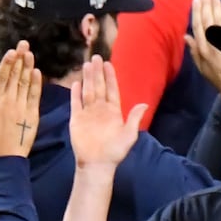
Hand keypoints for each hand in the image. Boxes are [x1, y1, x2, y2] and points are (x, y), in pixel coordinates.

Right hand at [0, 42, 42, 157]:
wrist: (7, 154)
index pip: (1, 78)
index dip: (7, 64)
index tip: (12, 52)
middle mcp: (8, 101)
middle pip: (14, 76)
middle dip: (19, 59)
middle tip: (24, 44)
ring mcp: (21, 106)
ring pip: (24, 83)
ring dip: (28, 67)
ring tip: (30, 53)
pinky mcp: (32, 113)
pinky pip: (34, 95)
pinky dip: (36, 84)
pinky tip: (37, 71)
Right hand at [69, 56, 143, 170]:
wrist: (97, 164)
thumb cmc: (115, 152)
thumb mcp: (129, 135)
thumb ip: (134, 118)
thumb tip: (144, 104)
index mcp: (114, 111)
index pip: (112, 89)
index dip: (110, 77)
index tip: (109, 64)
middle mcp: (101, 109)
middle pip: (99, 87)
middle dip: (98, 72)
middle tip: (96, 57)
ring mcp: (88, 113)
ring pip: (88, 91)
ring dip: (87, 78)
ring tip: (86, 64)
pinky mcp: (77, 119)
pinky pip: (76, 103)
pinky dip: (75, 93)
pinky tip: (76, 83)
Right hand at [185, 0, 220, 95]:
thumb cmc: (216, 76)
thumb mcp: (201, 66)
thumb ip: (194, 50)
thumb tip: (186, 35)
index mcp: (202, 48)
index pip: (198, 25)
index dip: (196, 11)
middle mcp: (212, 42)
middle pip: (208, 19)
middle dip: (207, 4)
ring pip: (219, 19)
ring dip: (216, 5)